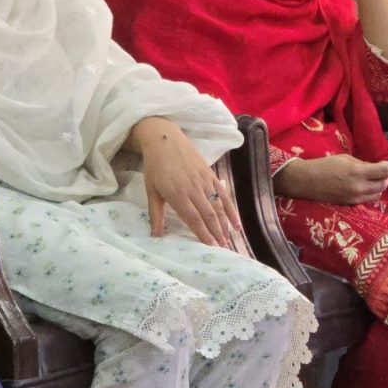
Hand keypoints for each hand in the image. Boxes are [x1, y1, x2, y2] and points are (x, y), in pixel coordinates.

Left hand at [131, 117, 240, 247]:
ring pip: (218, 206)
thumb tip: (155, 237)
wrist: (165, 140)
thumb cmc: (155, 166)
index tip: (211, 247)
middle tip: (223, 248)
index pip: (193, 218)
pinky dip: (231, 208)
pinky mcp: (210, 174)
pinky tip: (236, 222)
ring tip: (229, 238)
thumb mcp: (151, 191)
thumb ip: (155, 215)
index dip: (203, 233)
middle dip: (216, 232)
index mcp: (177, 194)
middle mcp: (193, 189)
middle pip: (208, 214)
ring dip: (224, 223)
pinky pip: (223, 194)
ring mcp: (204, 181)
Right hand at [274, 154, 387, 204]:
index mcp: (357, 172)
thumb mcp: (345, 159)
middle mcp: (359, 188)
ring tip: (370, 181)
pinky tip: (362, 188)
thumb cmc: (324, 166)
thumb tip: (376, 168)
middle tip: (379, 172)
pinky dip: (369, 194)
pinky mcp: (350, 205)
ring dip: (378, 187)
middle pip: (383, 185)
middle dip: (385, 178)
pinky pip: (367, 200)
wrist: (306, 182)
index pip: (384, 172)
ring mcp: (355, 199)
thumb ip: (362, 164)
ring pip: (377, 195)